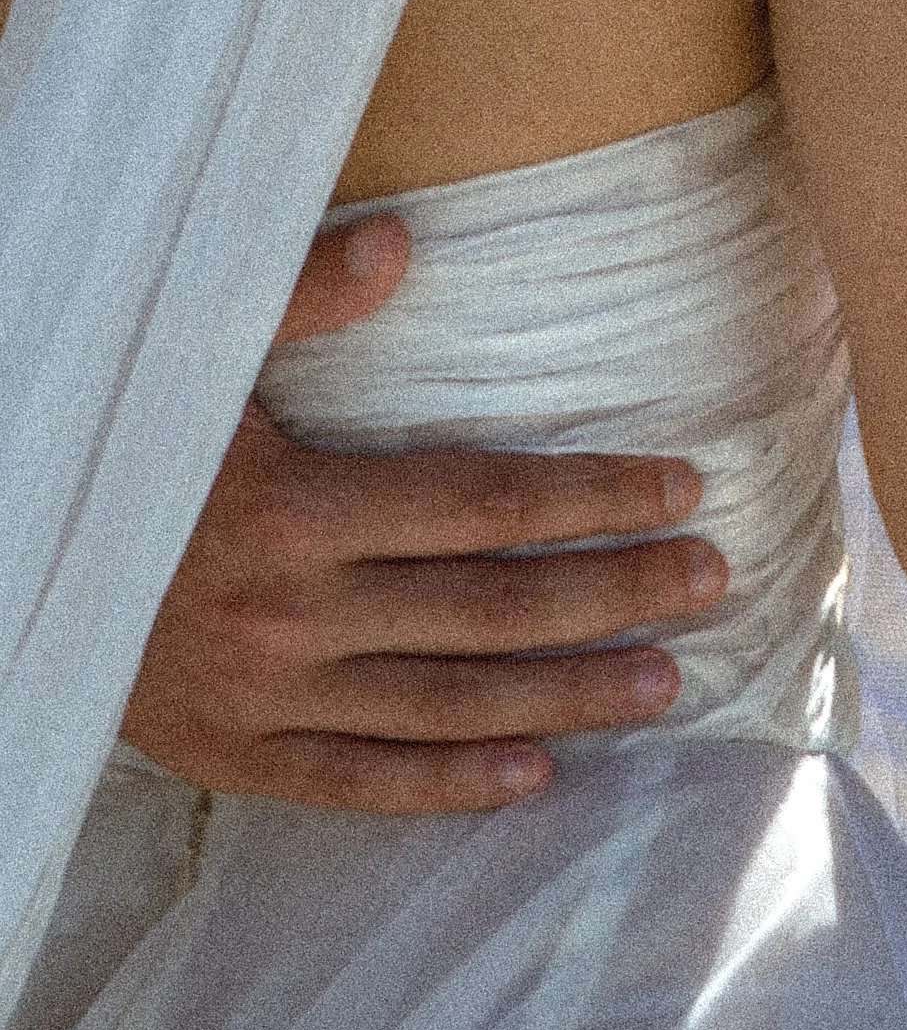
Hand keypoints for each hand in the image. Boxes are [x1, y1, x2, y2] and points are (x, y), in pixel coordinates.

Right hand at [122, 219, 728, 812]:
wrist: (2, 557)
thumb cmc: (103, 441)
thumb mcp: (180, 356)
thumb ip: (290, 302)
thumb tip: (401, 244)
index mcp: (291, 509)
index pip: (483, 504)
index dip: (592, 495)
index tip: (683, 488)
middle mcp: (290, 612)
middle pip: (491, 609)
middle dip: (614, 593)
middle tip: (712, 582)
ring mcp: (266, 697)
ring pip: (450, 704)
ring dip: (567, 694)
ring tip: (663, 681)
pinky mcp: (236, 758)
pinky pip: (364, 784)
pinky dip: (452, 785)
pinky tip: (537, 774)